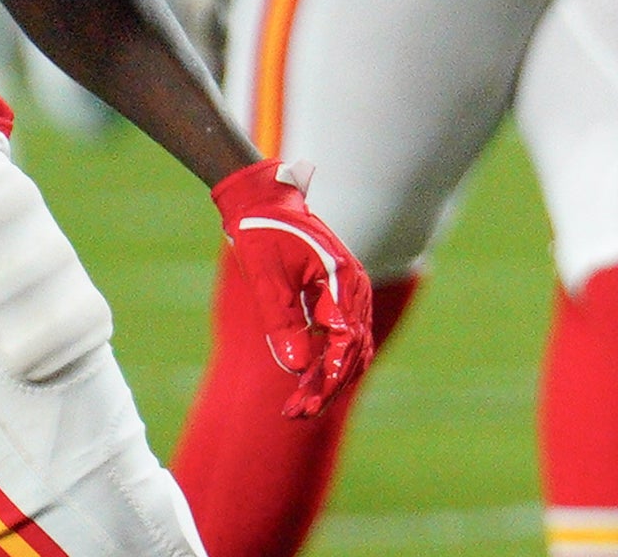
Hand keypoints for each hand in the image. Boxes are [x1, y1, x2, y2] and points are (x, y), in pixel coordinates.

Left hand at [212, 158, 373, 418]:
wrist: (263, 202)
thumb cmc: (263, 235)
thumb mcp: (267, 280)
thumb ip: (283, 324)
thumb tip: (297, 370)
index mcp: (341, 280)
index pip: (346, 341)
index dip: (330, 377)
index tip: (308, 404)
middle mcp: (354, 288)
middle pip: (354, 351)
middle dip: (328, 387)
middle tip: (296, 414)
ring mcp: (350, 292)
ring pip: (352, 348)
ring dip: (329, 379)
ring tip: (298, 407)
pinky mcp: (339, 296)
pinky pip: (345, 337)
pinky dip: (330, 362)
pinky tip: (306, 380)